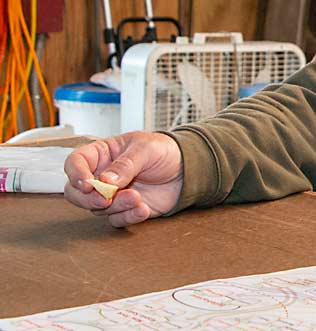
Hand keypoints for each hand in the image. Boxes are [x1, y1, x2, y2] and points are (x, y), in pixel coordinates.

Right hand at [64, 131, 182, 226]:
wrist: (185, 169)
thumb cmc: (163, 151)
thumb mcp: (145, 149)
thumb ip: (125, 164)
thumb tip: (105, 181)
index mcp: (102, 154)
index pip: (75, 162)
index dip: (75, 173)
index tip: (86, 184)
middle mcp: (101, 176)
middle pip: (76, 192)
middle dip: (87, 199)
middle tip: (105, 199)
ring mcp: (111, 195)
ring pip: (98, 208)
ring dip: (116, 206)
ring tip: (137, 198)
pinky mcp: (124, 210)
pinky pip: (117, 219)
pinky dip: (128, 217)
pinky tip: (143, 209)